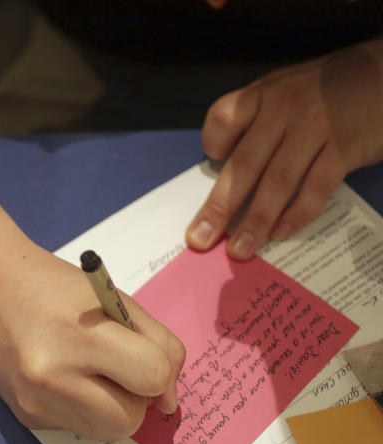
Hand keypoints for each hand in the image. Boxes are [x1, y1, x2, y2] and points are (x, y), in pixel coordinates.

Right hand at [0, 249, 184, 440]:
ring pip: (107, 432)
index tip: (148, 359)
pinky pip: (78, 428)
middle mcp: (52, 376)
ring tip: (91, 373)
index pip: (152, 377)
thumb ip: (157, 344)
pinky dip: (83, 408)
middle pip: (130, 419)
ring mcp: (36, 402)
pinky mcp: (26, 417)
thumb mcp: (114, 300)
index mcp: (79, 336)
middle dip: (135, 398)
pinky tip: (64, 377)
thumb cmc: (56, 288)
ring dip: (112, 407)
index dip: (161, 372)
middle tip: (118, 368)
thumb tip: (169, 399)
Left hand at [186, 40, 382, 258]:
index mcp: (263, 95)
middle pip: (245, 164)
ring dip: (255, 220)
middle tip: (201, 238)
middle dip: (220, 207)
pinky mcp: (345, 147)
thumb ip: (256, 125)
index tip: (211, 164)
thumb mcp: (283, 92)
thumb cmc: (325, 90)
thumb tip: (229, 177)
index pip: (223, 118)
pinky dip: (298, 213)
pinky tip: (281, 232)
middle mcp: (284, 109)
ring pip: (277, 181)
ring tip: (241, 249)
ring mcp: (315, 128)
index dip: (213, 144)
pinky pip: (316, 186)